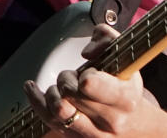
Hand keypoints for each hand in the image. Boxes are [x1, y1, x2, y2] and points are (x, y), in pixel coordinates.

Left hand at [22, 24, 166, 136]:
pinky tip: (32, 89)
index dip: (84, 75)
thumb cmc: (124, 85)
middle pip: (72, 95)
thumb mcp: (125, 56)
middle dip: (67, 78)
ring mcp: (94, 134)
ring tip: (60, 86)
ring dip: (52, 93)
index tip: (88, 73)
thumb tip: (86, 53)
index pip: (91, 86)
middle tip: (73, 75)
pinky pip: (49, 122)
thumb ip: (106, 38)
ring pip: (58, 111)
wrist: (134, 123)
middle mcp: (110, 120)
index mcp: (125, 98)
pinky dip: (37, 102)